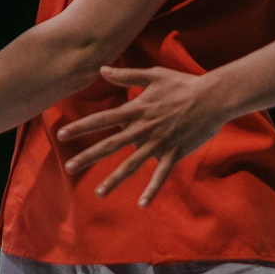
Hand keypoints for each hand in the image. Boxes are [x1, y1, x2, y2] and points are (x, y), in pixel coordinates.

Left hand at [57, 64, 241, 205]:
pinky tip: (142, 204)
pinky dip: (152, 190)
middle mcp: (143, 128)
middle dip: (88, 156)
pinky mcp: (174, 152)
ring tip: (98, 193)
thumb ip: (127, 75)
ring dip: (114, 179)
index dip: (81, 127)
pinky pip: (161, 175)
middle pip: (110, 144)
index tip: (61, 135)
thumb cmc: (183, 84)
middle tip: (68, 167)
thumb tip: (102, 69)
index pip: (103, 120)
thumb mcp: (154, 75)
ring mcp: (159, 142)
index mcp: (137, 109)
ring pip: (132, 164)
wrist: (213, 98)